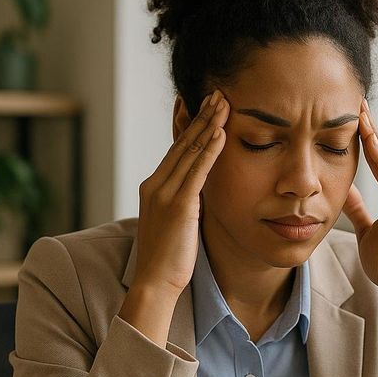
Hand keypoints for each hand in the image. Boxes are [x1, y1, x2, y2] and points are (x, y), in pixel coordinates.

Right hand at [132, 89, 228, 296]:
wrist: (154, 283)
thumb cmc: (167, 259)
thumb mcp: (175, 222)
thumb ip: (185, 202)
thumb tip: (199, 192)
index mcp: (154, 187)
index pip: (176, 149)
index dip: (190, 125)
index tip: (202, 104)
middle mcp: (156, 184)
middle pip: (182, 143)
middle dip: (201, 115)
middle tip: (217, 92)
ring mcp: (165, 194)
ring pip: (190, 151)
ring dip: (208, 124)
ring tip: (223, 102)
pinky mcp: (178, 206)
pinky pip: (197, 171)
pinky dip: (210, 150)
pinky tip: (221, 132)